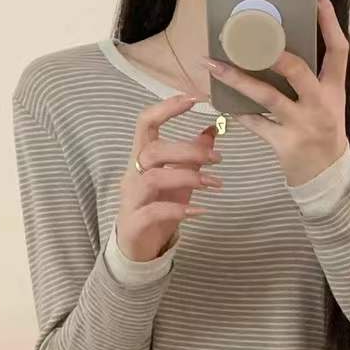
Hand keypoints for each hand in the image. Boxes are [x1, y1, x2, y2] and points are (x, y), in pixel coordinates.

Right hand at [115, 94, 224, 261]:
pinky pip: (156, 211)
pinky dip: (180, 209)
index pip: (146, 123)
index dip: (166, 108)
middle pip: (153, 150)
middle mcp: (132, 173)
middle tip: (218, 158)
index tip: (194, 100)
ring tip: (214, 184)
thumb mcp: (178, 179)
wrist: (138, 249)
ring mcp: (131, 198)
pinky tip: (201, 210)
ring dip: (188, 177)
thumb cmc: (157, 208)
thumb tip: (212, 129)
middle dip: (188, 151)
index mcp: (141, 157)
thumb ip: (192, 157)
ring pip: (154, 178)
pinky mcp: (135, 223)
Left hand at [206, 0, 349, 187]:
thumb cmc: (322, 133)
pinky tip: (220, 102)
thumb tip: (278, 44)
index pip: (338, 48)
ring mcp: (302, 125)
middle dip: (272, 52)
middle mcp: (320, 104)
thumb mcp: (327, 102)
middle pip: (297, 69)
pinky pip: (257, 125)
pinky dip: (239, 114)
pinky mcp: (285, 144)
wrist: (326, 178)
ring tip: (212, 65)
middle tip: (248, 35)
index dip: (328, 19)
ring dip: (238, 79)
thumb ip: (310, 77)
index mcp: (334, 89)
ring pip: (268, 97)